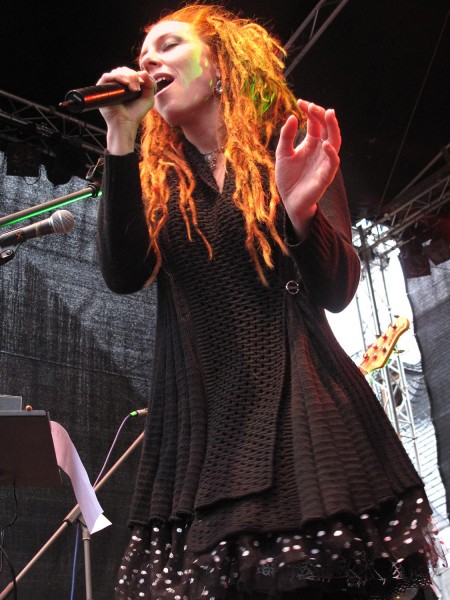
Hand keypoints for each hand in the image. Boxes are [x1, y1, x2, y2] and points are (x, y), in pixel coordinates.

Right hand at [96, 67, 155, 153]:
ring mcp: (109, 87)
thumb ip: (149, 85)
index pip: (130, 72)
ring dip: (127, 77)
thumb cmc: (136, 114)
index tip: (143, 83)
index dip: (137, 75)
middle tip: (137, 89)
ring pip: (117, 72)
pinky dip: (117, 77)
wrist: (126, 123)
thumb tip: (144, 71)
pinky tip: (126, 84)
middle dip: (133, 76)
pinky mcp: (102, 89)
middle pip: (124, 70)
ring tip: (133, 89)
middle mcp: (117, 85)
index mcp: (126, 86)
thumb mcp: (147, 99)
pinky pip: (107, 76)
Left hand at [275, 99, 341, 236]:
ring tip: (327, 114)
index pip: (316, 122)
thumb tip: (293, 117)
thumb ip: (286, 136)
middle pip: (327, 128)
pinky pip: (333, 163)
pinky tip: (324, 144)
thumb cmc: (288, 178)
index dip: (310, 111)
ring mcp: (324, 161)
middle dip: (322, 115)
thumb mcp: (283, 154)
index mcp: (311, 143)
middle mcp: (321, 150)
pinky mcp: (326, 176)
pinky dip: (331, 153)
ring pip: (335, 141)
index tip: (300, 102)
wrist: (289, 200)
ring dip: (333, 127)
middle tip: (312, 106)